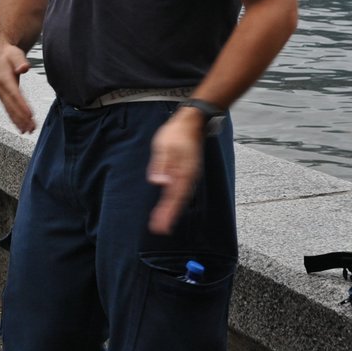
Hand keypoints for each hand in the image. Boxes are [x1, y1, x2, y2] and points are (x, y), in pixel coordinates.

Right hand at [0, 43, 35, 132]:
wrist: (1, 55)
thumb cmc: (10, 54)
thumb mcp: (16, 55)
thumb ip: (20, 61)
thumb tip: (24, 68)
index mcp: (4, 79)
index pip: (14, 95)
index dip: (22, 105)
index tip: (30, 115)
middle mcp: (1, 89)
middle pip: (12, 106)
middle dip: (21, 118)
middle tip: (31, 128)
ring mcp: (1, 95)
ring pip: (10, 111)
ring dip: (19, 122)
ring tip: (29, 131)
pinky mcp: (4, 98)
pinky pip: (9, 111)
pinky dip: (16, 120)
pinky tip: (22, 128)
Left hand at [146, 109, 205, 234]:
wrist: (192, 122)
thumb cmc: (176, 132)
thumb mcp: (163, 145)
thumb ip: (161, 165)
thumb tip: (159, 182)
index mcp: (182, 170)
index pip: (172, 196)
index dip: (166, 212)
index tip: (160, 224)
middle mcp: (188, 176)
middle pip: (177, 200)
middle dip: (168, 216)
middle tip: (159, 229)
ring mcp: (189, 174)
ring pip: (180, 197)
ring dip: (172, 211)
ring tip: (163, 223)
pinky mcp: (187, 172)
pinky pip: (181, 190)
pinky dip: (175, 201)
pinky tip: (170, 207)